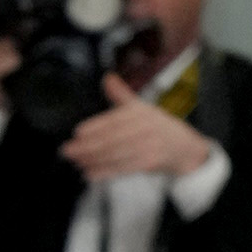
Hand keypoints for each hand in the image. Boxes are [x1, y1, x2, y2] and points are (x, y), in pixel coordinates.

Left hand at [64, 78, 211, 182]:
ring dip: (93, 160)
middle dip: (88, 146)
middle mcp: (145, 127)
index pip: (115, 120)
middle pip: (113, 138)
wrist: (184, 147)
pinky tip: (90, 173)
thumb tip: (107, 77)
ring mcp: (149, 145)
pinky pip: (124, 168)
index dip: (96, 126)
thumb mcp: (141, 107)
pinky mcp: (150, 162)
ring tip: (75, 162)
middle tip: (67, 151)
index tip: (77, 132)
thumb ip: (121, 95)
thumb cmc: (157, 126)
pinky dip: (106, 172)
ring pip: (116, 154)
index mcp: (141, 111)